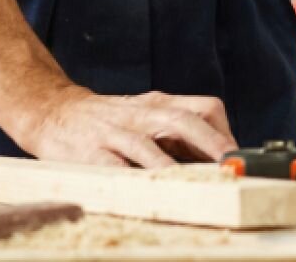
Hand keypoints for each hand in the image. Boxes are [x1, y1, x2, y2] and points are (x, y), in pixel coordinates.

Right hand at [18, 87, 237, 166]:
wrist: (56, 111)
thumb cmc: (112, 120)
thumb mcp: (148, 116)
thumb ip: (177, 135)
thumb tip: (216, 162)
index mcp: (162, 104)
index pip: (203, 107)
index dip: (223, 131)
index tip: (239, 156)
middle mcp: (144, 113)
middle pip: (183, 120)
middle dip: (210, 143)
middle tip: (230, 167)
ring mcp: (118, 131)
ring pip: (149, 143)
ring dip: (174, 165)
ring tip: (195, 184)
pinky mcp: (92, 151)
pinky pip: (115, 164)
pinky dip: (132, 177)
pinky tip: (147, 192)